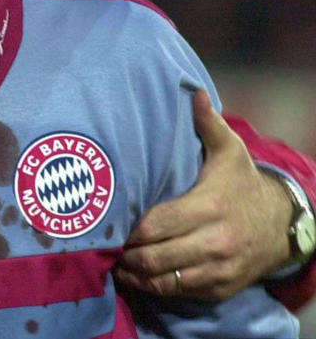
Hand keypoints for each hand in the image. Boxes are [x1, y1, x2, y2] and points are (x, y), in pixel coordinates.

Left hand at [115, 90, 292, 299]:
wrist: (281, 225)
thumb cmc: (242, 184)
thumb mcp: (230, 151)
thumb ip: (208, 123)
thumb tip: (194, 91)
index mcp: (209, 208)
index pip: (158, 224)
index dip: (131, 229)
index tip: (111, 224)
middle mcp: (214, 243)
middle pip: (156, 257)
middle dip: (127, 255)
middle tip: (105, 247)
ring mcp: (218, 270)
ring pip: (165, 281)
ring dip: (136, 276)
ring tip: (115, 264)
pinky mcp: (220, 289)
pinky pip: (180, 294)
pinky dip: (155, 288)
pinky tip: (136, 278)